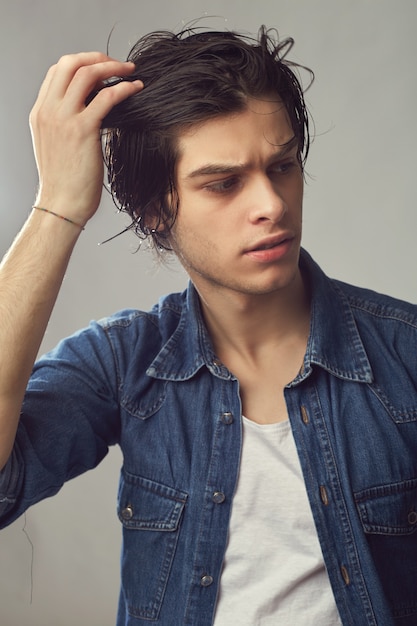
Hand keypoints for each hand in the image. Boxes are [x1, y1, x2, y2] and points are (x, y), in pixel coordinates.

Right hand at [30, 52, 142, 225]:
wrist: (62, 204)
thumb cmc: (65, 181)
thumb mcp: (57, 145)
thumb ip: (64, 124)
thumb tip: (89, 110)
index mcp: (40, 112)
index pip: (57, 71)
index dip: (82, 63)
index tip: (102, 70)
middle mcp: (48, 111)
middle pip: (70, 63)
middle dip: (97, 58)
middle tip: (118, 65)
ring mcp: (63, 118)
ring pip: (87, 74)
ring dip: (113, 68)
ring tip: (131, 71)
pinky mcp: (82, 130)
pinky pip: (106, 97)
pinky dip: (124, 88)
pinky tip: (137, 89)